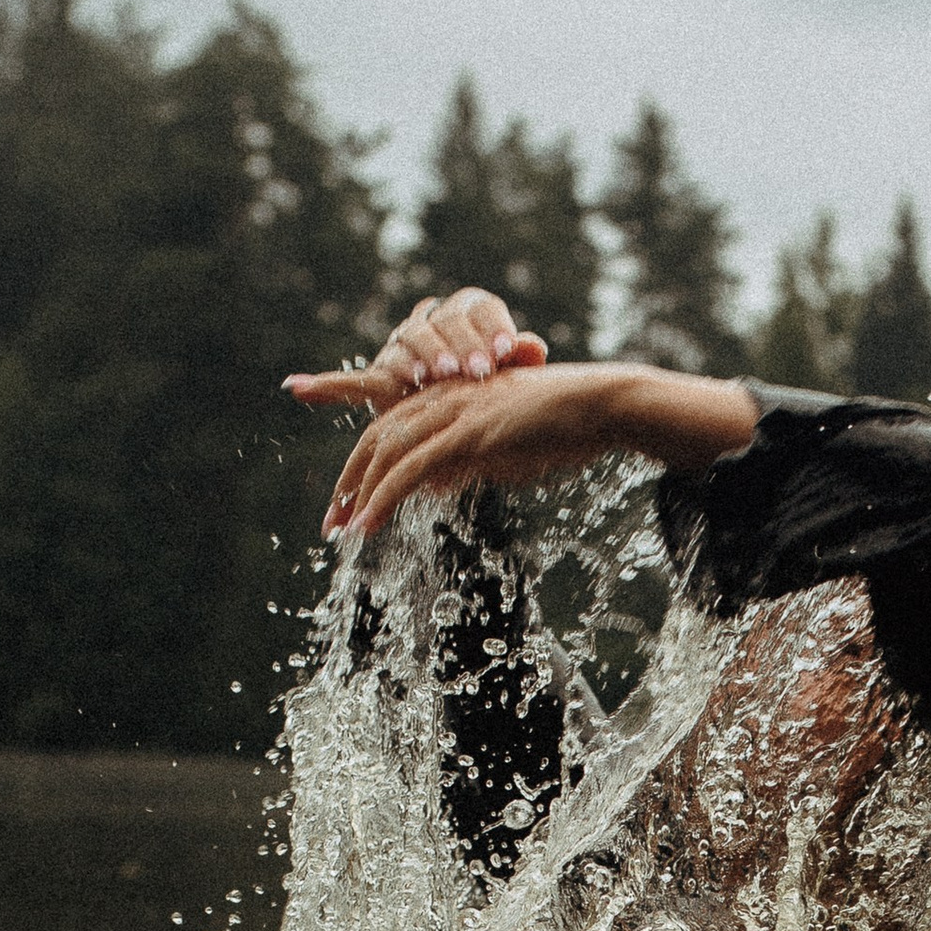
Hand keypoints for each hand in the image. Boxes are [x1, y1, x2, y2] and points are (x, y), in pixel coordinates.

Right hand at [285, 287, 547, 413]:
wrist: (480, 413)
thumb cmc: (507, 393)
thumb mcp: (521, 379)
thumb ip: (523, 361)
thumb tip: (534, 347)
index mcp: (471, 310)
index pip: (479, 309)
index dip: (489, 330)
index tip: (502, 356)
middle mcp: (433, 322)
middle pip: (442, 324)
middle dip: (458, 347)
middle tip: (474, 373)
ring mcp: (403, 347)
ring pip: (408, 345)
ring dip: (419, 360)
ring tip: (431, 377)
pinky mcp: (381, 380)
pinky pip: (352, 383)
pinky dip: (325, 387)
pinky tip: (296, 388)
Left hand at [296, 364, 756, 543]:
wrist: (601, 405)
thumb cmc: (563, 428)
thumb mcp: (502, 450)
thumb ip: (464, 464)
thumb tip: (434, 486)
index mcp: (450, 400)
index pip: (391, 427)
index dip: (362, 463)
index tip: (344, 499)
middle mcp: (444, 399)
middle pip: (376, 438)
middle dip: (347, 483)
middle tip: (329, 525)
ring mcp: (454, 413)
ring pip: (386, 452)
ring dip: (357, 495)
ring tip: (339, 532)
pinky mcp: (467, 432)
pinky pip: (411, 467)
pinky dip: (383, 496)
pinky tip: (366, 525)